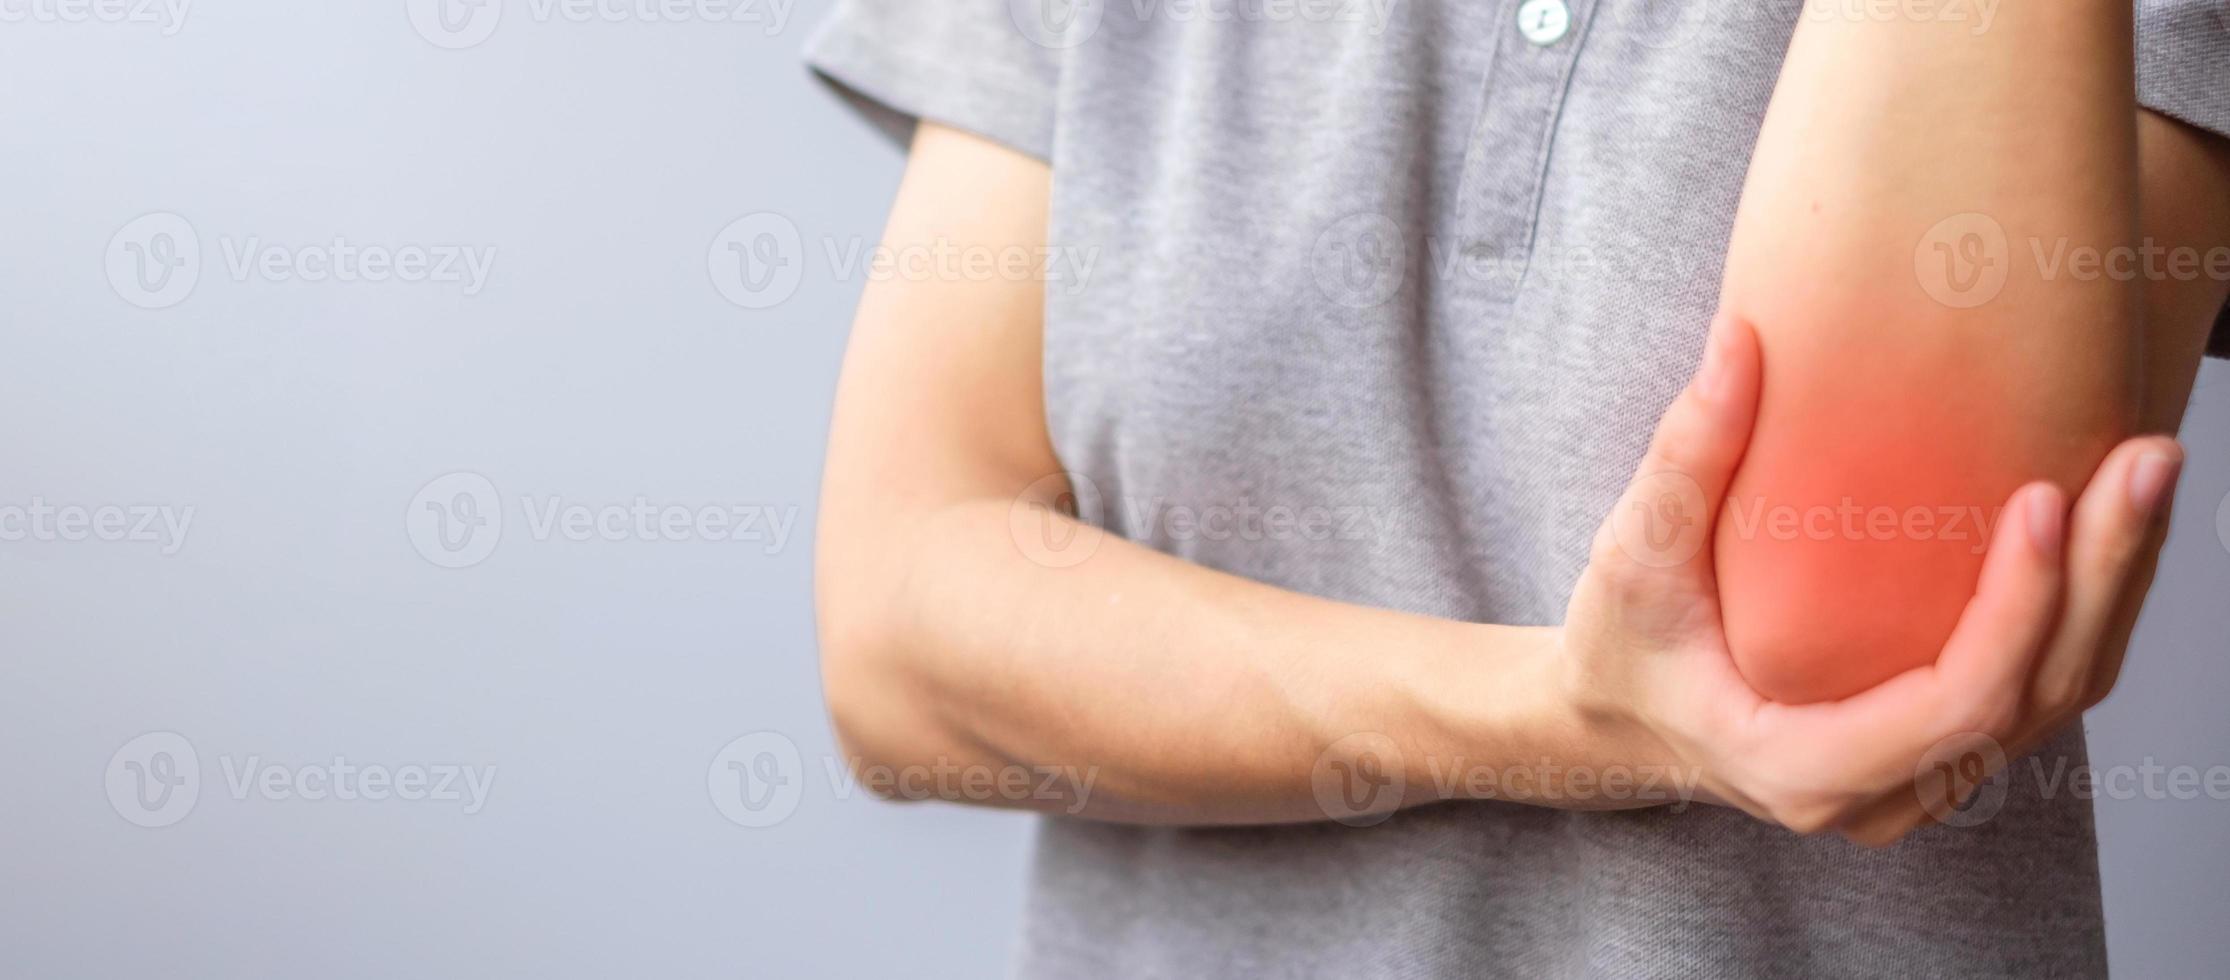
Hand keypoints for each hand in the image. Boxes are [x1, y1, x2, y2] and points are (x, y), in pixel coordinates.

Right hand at [1555, 313, 2181, 840]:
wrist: (1615, 721)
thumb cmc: (1619, 646)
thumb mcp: (1632, 555)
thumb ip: (1686, 456)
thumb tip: (1741, 340)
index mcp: (1803, 767)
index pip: (1955, 708)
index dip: (2016, 611)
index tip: (2042, 501)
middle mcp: (1880, 796)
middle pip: (2034, 702)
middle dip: (2106, 581)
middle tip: (2146, 462)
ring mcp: (1918, 784)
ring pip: (2054, 702)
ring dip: (2116, 592)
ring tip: (2148, 477)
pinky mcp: (1939, 752)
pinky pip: (2038, 693)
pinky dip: (2082, 610)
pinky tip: (2109, 522)